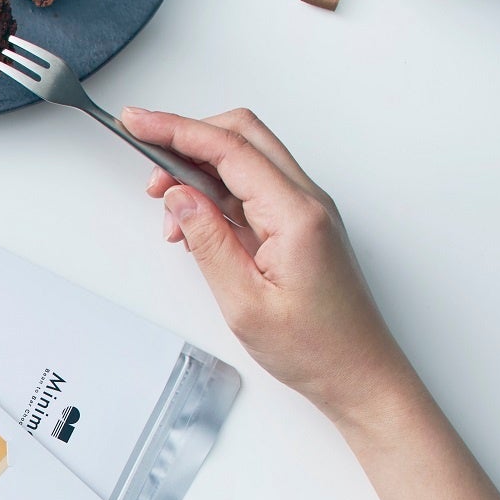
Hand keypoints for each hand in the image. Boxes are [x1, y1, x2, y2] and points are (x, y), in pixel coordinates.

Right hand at [122, 106, 413, 424]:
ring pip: (245, 158)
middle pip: (241, 135)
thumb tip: (179, 195)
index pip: (228, 149)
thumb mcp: (244, 303)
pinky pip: (252, 187)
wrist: (362, 378)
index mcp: (296, 215)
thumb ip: (208, 240)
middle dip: (187, 138)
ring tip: (170, 212)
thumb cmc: (318, 350)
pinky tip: (196, 223)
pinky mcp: (300, 223)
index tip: (137, 122)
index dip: (176, 129)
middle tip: (147, 159)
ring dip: (199, 169)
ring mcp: (306, 210)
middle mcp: (307, 202)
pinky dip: (216, 191)